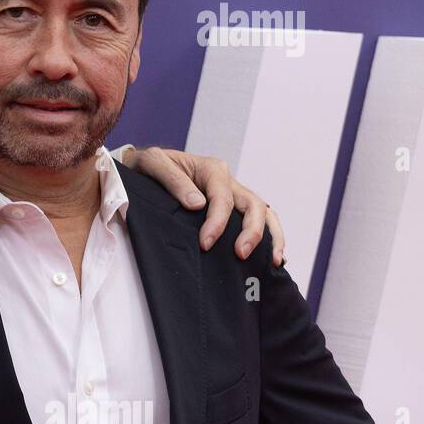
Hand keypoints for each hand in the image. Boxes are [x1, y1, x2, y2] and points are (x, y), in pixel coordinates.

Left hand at [120, 146, 285, 265]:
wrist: (149, 166)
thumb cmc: (152, 164)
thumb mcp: (154, 163)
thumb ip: (173, 180)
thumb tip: (197, 205)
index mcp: (212, 169)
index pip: (222, 198)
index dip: (217, 223)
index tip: (205, 243)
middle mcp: (228, 180)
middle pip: (252, 205)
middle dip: (252, 231)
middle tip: (240, 255)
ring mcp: (234, 193)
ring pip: (263, 212)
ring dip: (271, 236)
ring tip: (274, 260)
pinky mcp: (233, 207)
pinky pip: (258, 219)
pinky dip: (269, 236)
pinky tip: (272, 257)